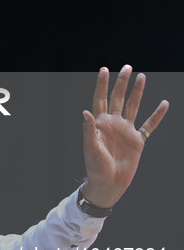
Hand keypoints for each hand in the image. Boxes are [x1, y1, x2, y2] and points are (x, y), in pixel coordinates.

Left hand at [81, 65, 168, 207]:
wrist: (108, 183)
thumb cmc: (95, 167)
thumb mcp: (90, 148)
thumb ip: (89, 130)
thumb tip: (86, 112)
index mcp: (100, 124)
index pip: (101, 99)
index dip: (102, 85)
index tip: (104, 70)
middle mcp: (113, 124)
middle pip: (118, 98)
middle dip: (121, 83)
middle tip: (126, 66)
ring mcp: (126, 131)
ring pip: (133, 106)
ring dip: (137, 92)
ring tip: (141, 77)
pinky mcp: (137, 141)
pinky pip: (149, 125)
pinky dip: (157, 115)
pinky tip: (163, 103)